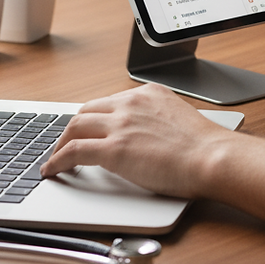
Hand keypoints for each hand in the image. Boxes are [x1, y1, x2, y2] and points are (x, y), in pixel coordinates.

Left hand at [40, 83, 230, 197]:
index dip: (94, 119)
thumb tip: (142, 136)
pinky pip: (73, 151)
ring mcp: (121, 124)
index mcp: (148, 93)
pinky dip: (57, 160)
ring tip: (56, 158)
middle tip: (67, 144)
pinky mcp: (114, 149)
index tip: (88, 130)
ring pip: (75, 126)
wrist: (212, 157)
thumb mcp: (177, 117)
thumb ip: (155, 119)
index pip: (109, 102)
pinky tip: (52, 170)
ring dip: (61, 143)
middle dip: (73, 128)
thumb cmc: (203, 146)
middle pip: (86, 110)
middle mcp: (132, 102)